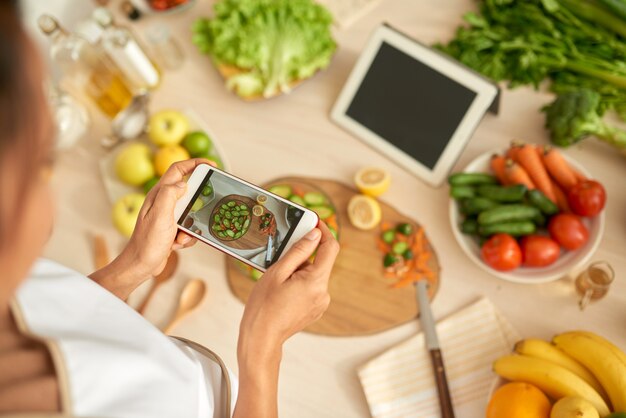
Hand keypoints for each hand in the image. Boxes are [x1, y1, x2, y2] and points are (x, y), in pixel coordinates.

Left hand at [125, 159, 211, 276]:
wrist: (141, 266)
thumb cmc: (147, 242)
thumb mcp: (160, 216)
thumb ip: (170, 195)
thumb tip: (183, 183)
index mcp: (159, 195)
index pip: (177, 170)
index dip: (194, 163)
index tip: (211, 165)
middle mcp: (163, 203)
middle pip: (188, 192)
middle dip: (197, 202)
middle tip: (204, 207)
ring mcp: (167, 216)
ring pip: (191, 212)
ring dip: (192, 225)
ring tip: (181, 235)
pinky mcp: (172, 229)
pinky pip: (189, 227)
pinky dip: (188, 236)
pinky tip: (177, 243)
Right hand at [238, 221, 339, 356]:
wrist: (261, 338)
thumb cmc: (264, 307)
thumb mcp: (277, 272)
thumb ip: (298, 251)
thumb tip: (315, 234)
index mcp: (316, 281)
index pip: (331, 247)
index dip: (324, 231)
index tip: (313, 222)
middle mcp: (324, 293)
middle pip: (320, 261)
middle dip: (302, 256)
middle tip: (280, 260)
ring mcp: (321, 303)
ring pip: (314, 274)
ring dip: (299, 270)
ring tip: (278, 281)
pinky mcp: (316, 309)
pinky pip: (311, 287)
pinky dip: (299, 282)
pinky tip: (283, 290)